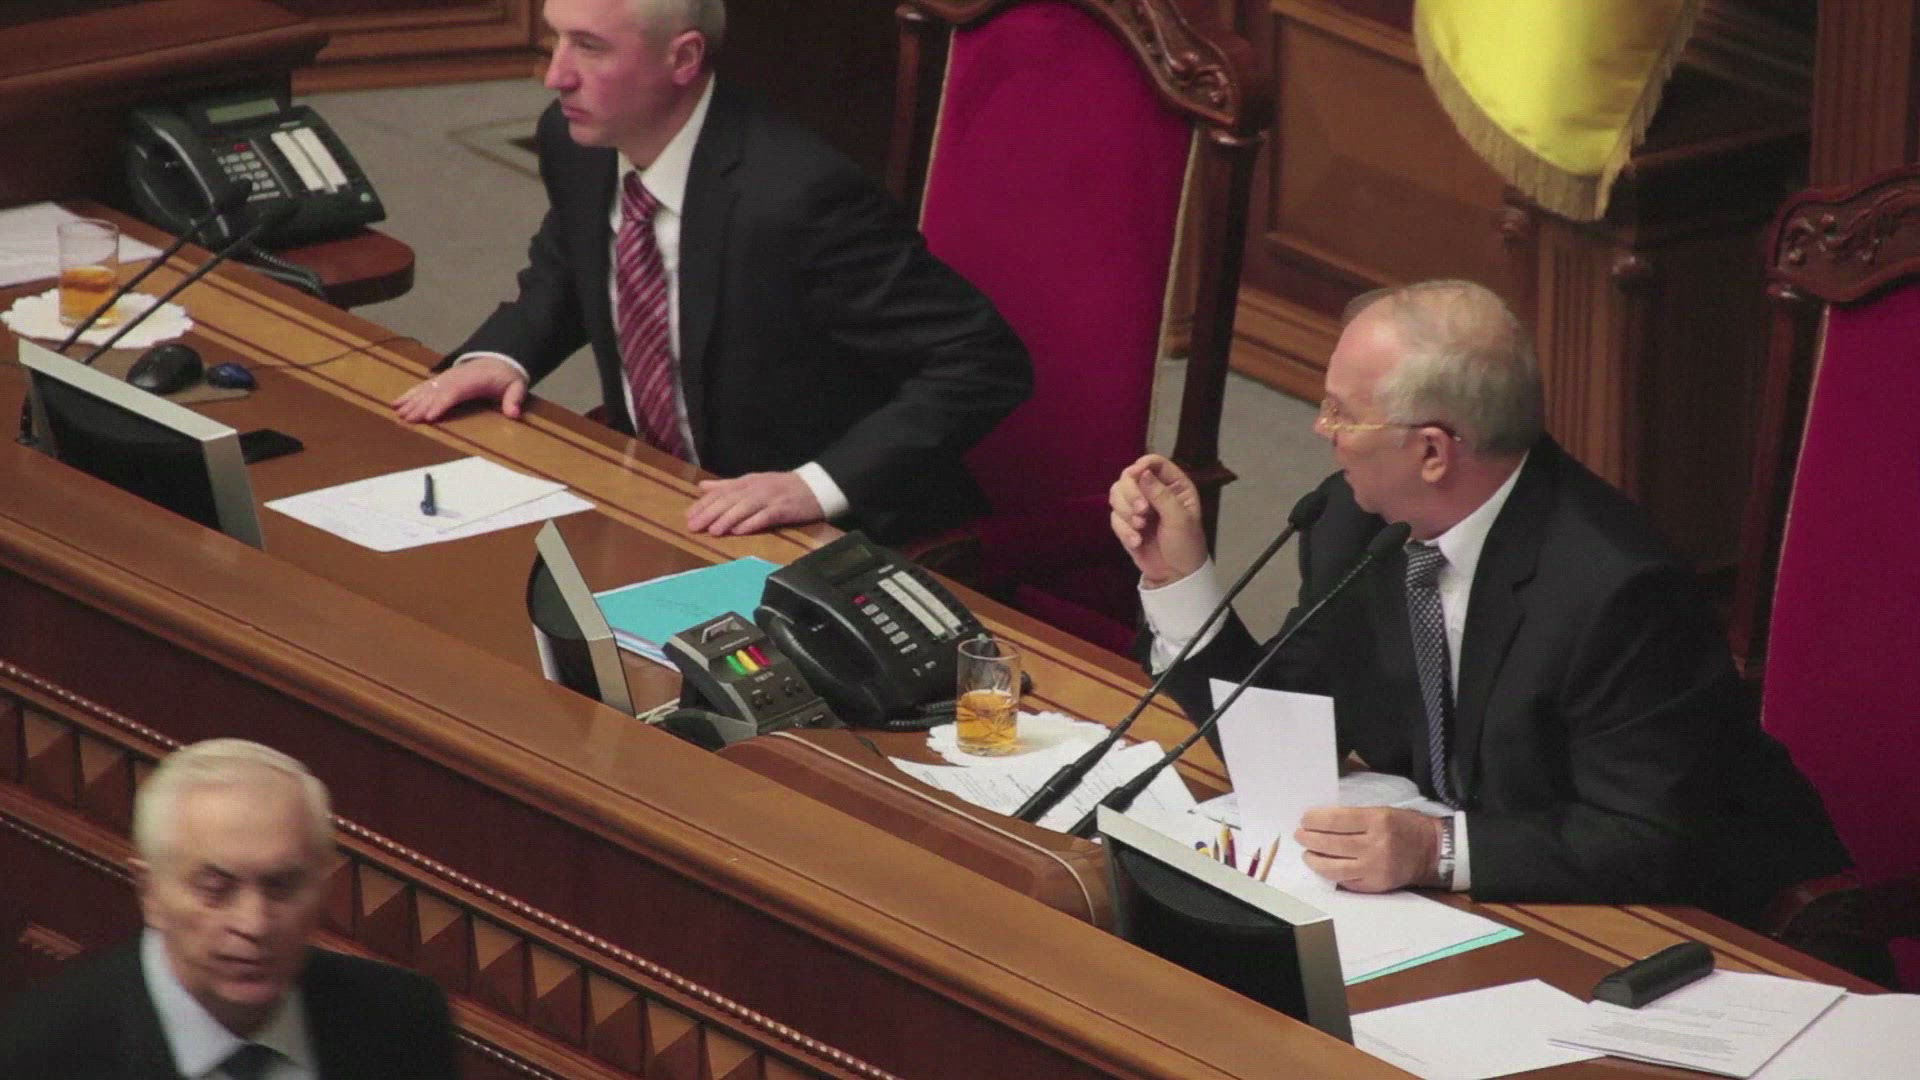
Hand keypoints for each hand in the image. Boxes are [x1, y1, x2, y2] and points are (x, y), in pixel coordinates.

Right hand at [391, 357, 527, 422]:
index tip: (428, 417)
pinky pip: (423, 386)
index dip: (441, 405)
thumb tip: (514, 413)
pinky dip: (410, 393)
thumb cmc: (507, 377)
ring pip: (426, 389)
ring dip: (411, 400)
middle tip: (407, 419)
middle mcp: (455, 378)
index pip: (453, 393)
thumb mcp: (516, 386)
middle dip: (420, 406)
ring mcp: (446, 377)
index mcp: (472, 381)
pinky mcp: (442, 379)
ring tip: (397, 412)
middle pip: (435, 393)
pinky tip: (398, 401)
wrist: (500, 359)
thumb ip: (515, 399)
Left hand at [687, 472, 824, 534]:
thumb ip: (727, 485)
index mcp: (747, 482)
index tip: (688, 516)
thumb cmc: (782, 487)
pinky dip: (752, 523)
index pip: (721, 492)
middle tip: (694, 526)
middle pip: (729, 500)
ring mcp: (770, 498)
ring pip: (745, 508)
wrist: (815, 487)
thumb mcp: (753, 483)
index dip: (703, 504)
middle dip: (710, 513)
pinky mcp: (784, 509)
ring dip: (728, 519)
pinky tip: (740, 531)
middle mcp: (756, 488)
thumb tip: (702, 487)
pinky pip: (765, 516)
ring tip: (713, 531)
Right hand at [1108, 454, 1207, 586]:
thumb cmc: (1186, 545)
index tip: (1135, 475)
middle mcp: (1154, 492)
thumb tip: (1141, 473)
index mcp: (1174, 485)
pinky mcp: (1126, 523)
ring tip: (1140, 528)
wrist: (1175, 575)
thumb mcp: (1179, 519)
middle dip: (1131, 494)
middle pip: (1129, 476)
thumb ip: (1160, 494)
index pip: (1154, 463)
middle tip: (1142, 512)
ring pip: (1116, 494)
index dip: (1142, 466)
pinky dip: (1123, 530)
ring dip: (1125, 511)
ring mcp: (1138, 507)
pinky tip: (1136, 542)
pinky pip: (1114, 518)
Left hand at [1295, 806, 1443, 892]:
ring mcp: (1374, 869)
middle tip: (1299, 834)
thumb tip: (1322, 820)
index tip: (1305, 819)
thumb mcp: (1383, 811)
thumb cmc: (1405, 826)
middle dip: (1309, 838)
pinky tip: (1323, 866)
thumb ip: (1355, 816)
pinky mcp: (1374, 885)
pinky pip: (1344, 882)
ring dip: (1313, 859)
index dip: (1315, 820)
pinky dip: (1329, 874)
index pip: (1336, 820)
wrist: (1432, 852)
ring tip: (1306, 853)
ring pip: (1333, 867)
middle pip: (1331, 843)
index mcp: (1378, 821)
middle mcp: (1375, 846)